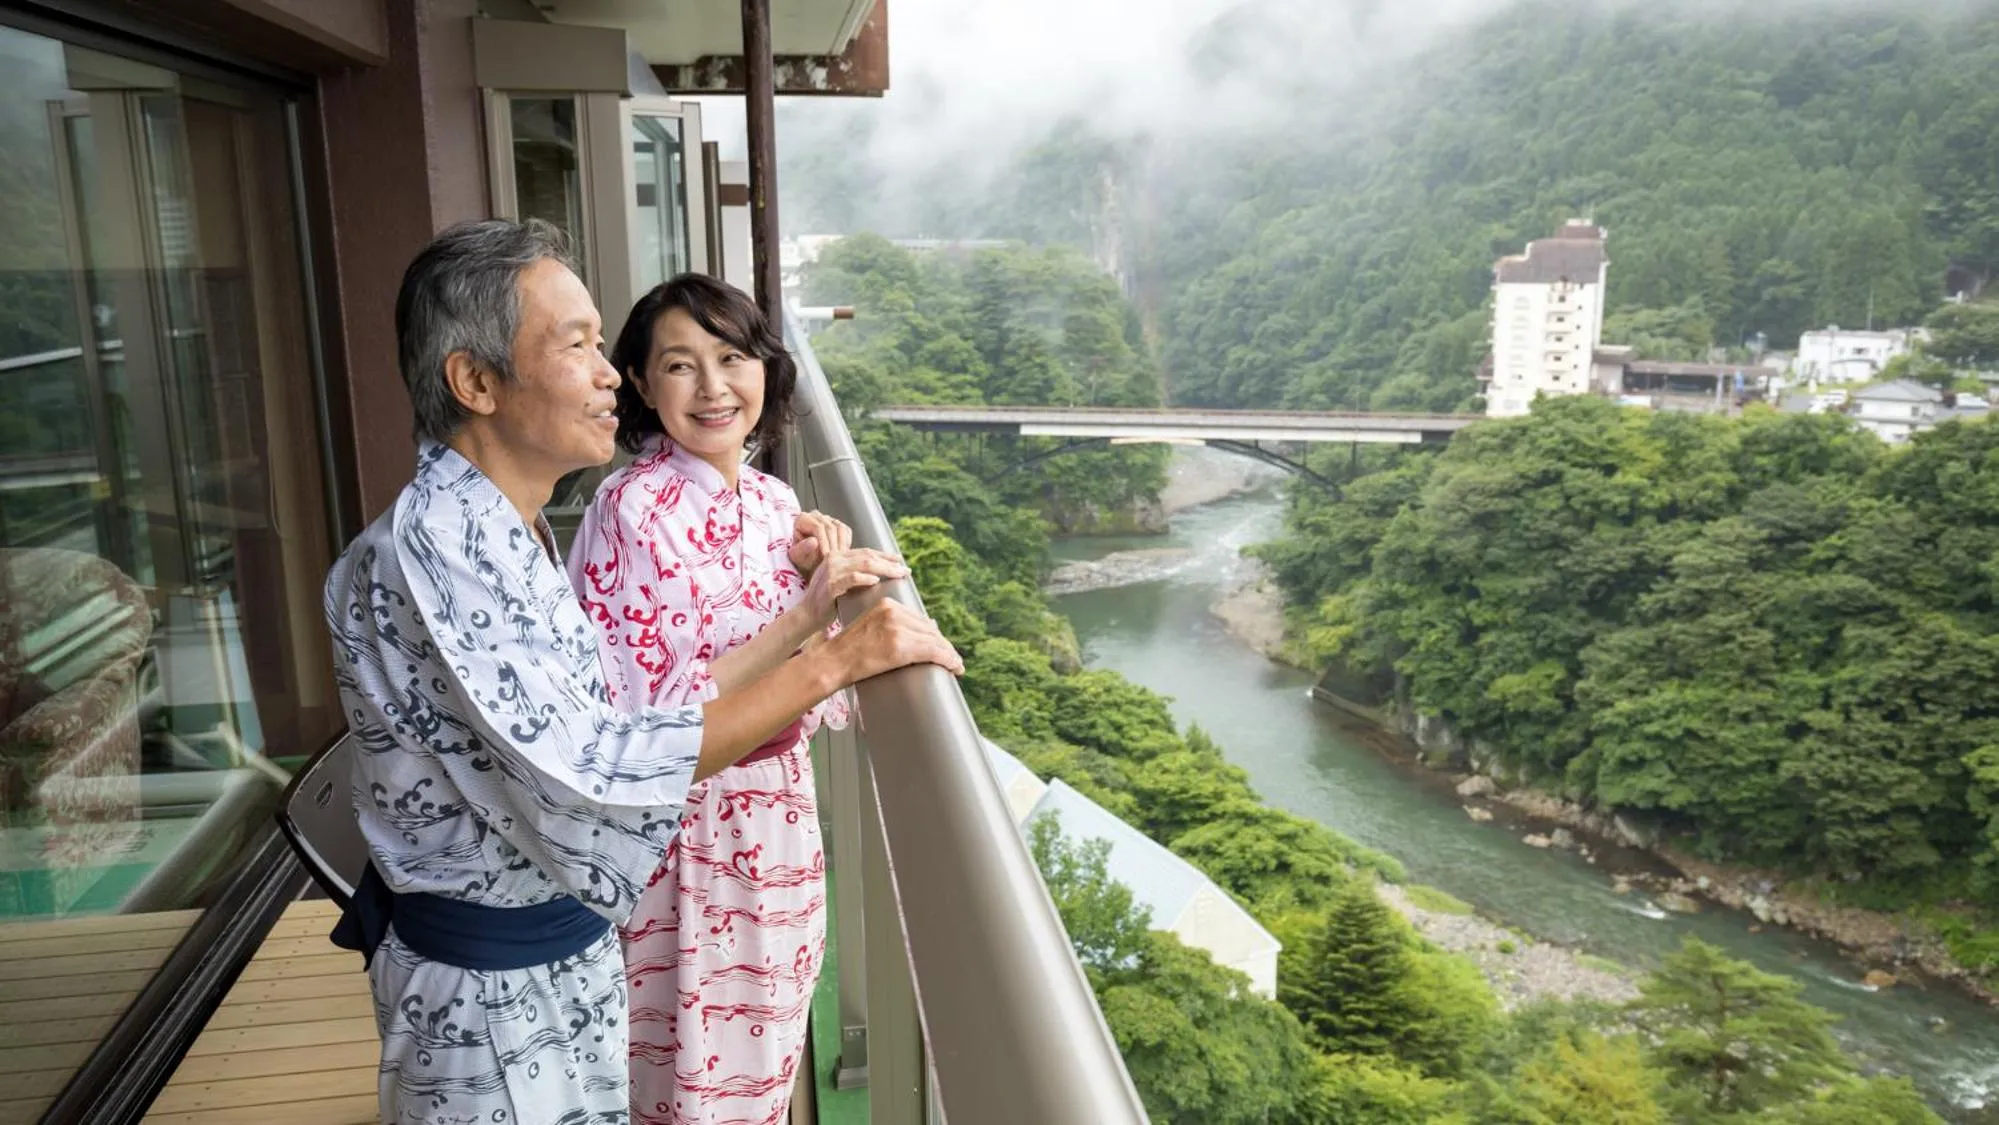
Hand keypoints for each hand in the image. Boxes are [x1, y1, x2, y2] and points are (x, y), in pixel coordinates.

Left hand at [790, 511, 851, 577]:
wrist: (808, 562)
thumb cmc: (800, 559)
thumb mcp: (798, 556)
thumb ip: (804, 549)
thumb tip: (814, 541)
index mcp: (802, 519)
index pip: (817, 527)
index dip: (824, 541)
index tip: (826, 555)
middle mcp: (815, 516)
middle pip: (830, 527)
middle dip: (833, 544)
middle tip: (834, 559)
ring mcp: (828, 519)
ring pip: (840, 528)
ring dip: (841, 545)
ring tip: (838, 558)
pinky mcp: (838, 525)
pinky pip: (846, 532)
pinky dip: (845, 543)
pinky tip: (841, 554)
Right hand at [802, 547, 907, 628]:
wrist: (807, 615)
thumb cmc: (827, 602)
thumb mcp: (841, 583)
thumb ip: (855, 574)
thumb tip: (879, 574)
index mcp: (837, 557)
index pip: (865, 552)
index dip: (884, 555)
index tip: (900, 561)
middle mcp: (834, 560)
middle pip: (867, 556)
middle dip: (889, 563)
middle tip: (905, 569)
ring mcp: (831, 572)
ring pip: (862, 565)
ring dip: (883, 569)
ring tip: (898, 574)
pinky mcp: (830, 586)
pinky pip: (851, 579)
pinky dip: (864, 578)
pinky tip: (876, 581)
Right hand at [830, 600, 962, 682]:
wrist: (832, 662)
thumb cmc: (848, 651)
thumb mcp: (871, 628)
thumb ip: (892, 625)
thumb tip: (924, 628)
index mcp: (887, 605)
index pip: (920, 619)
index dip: (934, 635)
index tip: (942, 646)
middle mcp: (894, 612)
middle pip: (929, 629)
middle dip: (943, 645)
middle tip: (953, 658)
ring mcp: (897, 628)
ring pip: (934, 640)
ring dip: (948, 654)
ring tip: (956, 664)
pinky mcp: (900, 646)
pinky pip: (933, 651)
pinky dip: (947, 659)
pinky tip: (955, 666)